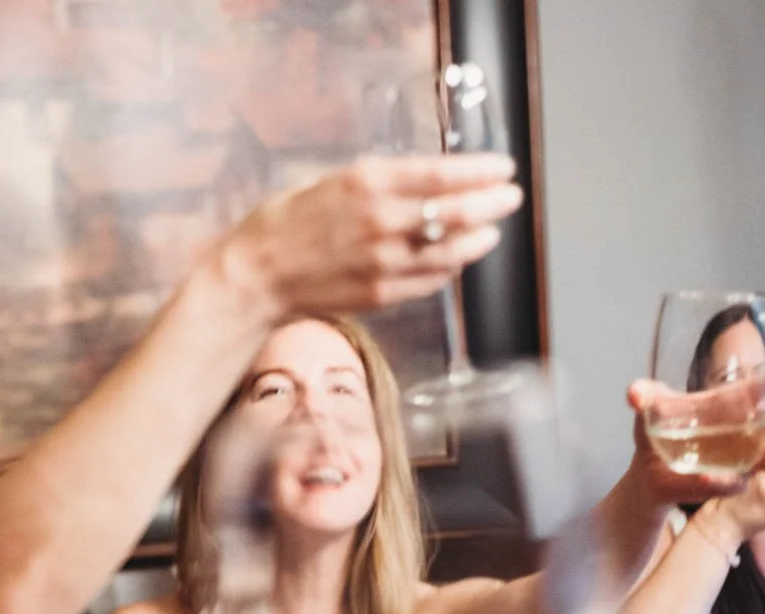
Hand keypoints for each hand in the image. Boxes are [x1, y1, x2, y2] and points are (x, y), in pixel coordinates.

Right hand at [214, 153, 521, 322]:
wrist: (255, 276)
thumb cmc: (284, 222)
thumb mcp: (330, 181)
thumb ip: (378, 182)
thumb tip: (426, 180)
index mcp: (368, 184)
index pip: (445, 175)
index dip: (482, 172)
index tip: (503, 168)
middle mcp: (382, 222)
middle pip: (459, 213)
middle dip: (493, 204)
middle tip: (509, 198)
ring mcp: (385, 262)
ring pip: (453, 251)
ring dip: (480, 239)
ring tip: (491, 231)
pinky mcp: (382, 294)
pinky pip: (431, 280)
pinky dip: (450, 267)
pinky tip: (457, 259)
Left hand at [624, 372, 764, 526]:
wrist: (648, 469)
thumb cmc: (661, 429)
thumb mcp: (651, 407)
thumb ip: (644, 395)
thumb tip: (635, 393)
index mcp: (737, 402)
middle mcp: (751, 429)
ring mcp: (746, 459)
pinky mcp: (730, 483)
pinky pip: (735, 483)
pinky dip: (721, 480)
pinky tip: (704, 476)